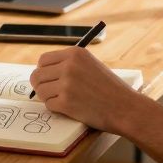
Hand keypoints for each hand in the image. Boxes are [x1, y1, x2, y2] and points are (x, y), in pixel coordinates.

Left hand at [29, 47, 144, 134]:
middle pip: (37, 75)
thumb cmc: (110, 88)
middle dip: (41, 85)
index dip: (43, 71)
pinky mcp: (66, 102)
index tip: (48, 79)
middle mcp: (69, 66)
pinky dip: (56, 108)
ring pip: (40, 91)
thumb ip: (69, 64)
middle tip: (50, 92)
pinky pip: (48, 105)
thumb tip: (43, 71)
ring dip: (48, 98)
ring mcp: (66, 84)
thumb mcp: (91, 65)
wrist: (125, 107)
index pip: (43, 60)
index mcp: (75, 53)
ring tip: (63, 100)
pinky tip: (69, 108)